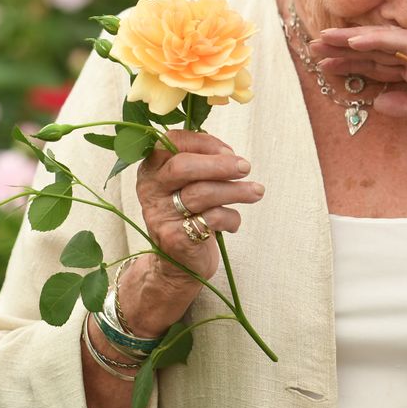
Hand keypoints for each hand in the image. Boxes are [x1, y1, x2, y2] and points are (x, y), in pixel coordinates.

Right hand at [122, 130, 262, 335]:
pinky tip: (233, 222)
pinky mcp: (175, 238)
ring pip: (201, 194)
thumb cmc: (188, 215)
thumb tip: (229, 154)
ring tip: (257, 191)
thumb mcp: (187, 185)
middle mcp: (150, 190)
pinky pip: (211, 220)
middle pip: (182, 167)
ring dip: (235, 191)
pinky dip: (231, 218)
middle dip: (218, 165)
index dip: (204, 143)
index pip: (172, 142)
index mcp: (151, 169)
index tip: (229, 151)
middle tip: (245, 167)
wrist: (176, 265)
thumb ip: (201, 164)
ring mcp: (160, 215)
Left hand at [312, 26, 406, 161]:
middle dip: (343, 48)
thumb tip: (378, 102)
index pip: (380, 64)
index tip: (323, 64)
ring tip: (323, 40)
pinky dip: (379, 40)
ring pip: (385, 41)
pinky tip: (354, 41)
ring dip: (352, 41)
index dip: (351, 63)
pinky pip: (406, 44)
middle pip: (377, 49)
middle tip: (311, 45)